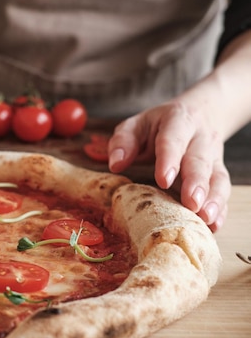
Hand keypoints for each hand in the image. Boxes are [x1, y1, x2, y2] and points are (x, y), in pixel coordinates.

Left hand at [107, 101, 229, 231]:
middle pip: (199, 161)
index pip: (173, 140)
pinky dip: (221, 207)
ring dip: (213, 198)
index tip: (163, 181)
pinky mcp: (219, 172)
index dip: (169, 160)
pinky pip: (222, 189)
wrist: (199, 113)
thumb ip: (124, 141)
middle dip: (196, 183)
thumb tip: (115, 164)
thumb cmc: (158, 125)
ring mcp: (213, 156)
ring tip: (206, 218)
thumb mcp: (136, 125)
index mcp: (177, 121)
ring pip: (217, 176)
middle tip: (191, 203)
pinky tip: (215, 224)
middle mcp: (200, 139)